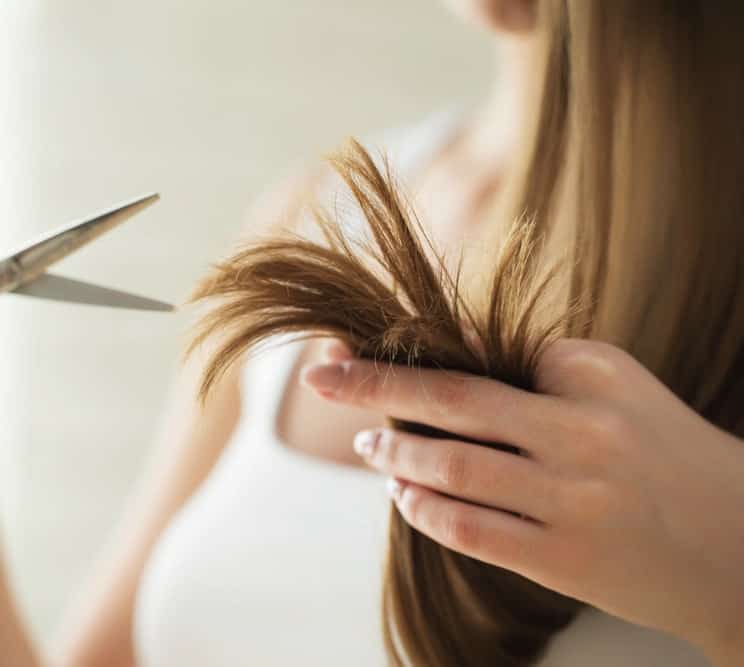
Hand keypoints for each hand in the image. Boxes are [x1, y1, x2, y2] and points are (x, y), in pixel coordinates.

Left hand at [302, 338, 743, 660]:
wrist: (740, 546)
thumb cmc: (663, 454)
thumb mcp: (616, 388)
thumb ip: (540, 366)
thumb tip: (446, 351)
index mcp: (592, 378)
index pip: (484, 359)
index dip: (413, 356)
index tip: (359, 353)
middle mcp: (582, 433)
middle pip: (454, 399)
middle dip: (375, 384)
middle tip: (320, 377)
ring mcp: (574, 501)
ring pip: (453, 468)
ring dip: (395, 455)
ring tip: (367, 447)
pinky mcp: (565, 561)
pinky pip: (470, 530)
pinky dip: (423, 510)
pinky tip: (401, 496)